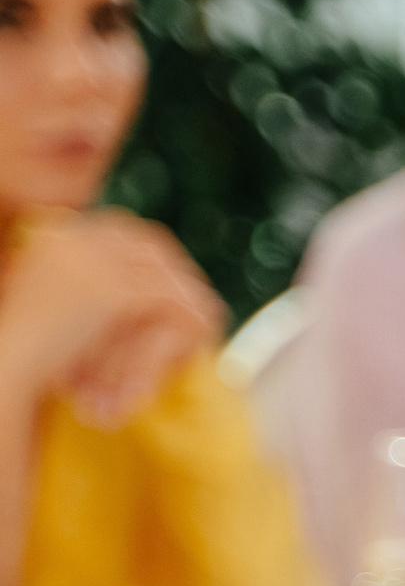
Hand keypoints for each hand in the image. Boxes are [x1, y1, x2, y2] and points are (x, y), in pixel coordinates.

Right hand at [0, 211, 222, 424]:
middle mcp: (76, 239)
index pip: (117, 227)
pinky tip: (204, 326)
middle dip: (174, 263)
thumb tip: (107, 286)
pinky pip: (166, 296)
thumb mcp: (46, 295)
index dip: (148, 248)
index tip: (167, 268)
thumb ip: (74, 277)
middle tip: (193, 285)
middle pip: (145, 240)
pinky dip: (187, 310)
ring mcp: (95, 262)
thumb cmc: (20, 341)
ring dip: (186, 288)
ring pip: (161, 268)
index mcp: (57, 235)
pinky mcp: (114, 291)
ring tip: (204, 307)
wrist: (9, 358)